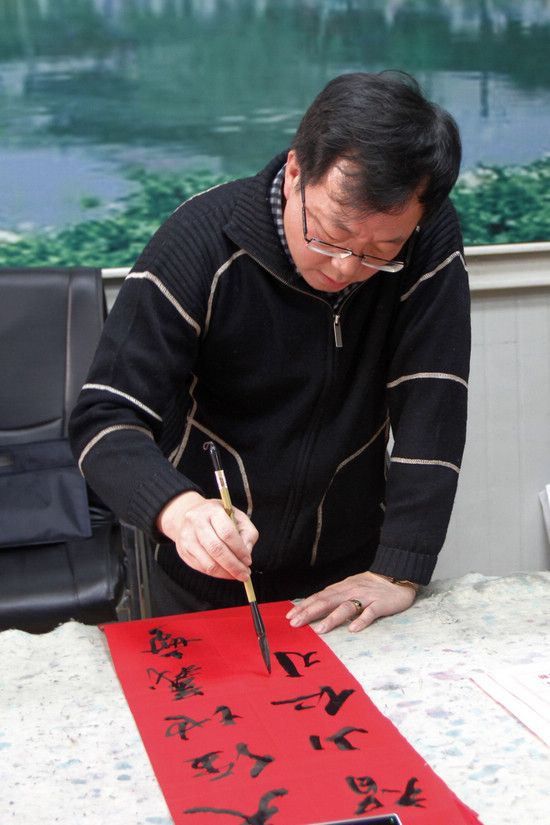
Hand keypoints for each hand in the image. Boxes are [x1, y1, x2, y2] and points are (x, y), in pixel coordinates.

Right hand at [156, 491, 258, 580]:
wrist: (189, 514)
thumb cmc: (219, 516)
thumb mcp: (238, 517)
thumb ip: (248, 533)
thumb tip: (247, 553)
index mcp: (213, 510)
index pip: (227, 533)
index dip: (239, 549)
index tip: (248, 561)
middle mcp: (197, 522)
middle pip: (216, 549)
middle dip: (233, 566)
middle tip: (245, 575)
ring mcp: (187, 537)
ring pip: (208, 562)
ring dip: (226, 573)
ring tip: (237, 575)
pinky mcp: (183, 551)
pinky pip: (202, 568)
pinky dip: (217, 574)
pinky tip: (226, 573)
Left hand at [286, 571, 416, 633]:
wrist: (399, 573)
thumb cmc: (373, 584)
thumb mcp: (351, 585)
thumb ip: (337, 595)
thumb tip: (317, 605)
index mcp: (343, 587)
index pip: (320, 597)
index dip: (305, 606)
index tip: (290, 616)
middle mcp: (351, 590)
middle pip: (327, 601)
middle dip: (310, 613)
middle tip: (296, 624)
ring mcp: (366, 596)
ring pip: (346, 607)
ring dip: (332, 619)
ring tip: (320, 630)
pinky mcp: (381, 603)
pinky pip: (370, 612)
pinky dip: (361, 620)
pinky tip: (353, 629)